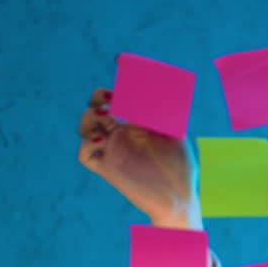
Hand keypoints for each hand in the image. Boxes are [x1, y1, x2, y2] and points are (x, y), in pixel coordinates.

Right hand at [77, 86, 201, 227]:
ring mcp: (114, 151)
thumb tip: (159, 88)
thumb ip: (165, 113)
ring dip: (88, 120)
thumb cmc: (182, 169)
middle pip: (96, 109)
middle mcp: (123, 136)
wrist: (179, 200)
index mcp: (138, 124)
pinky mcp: (108, 169)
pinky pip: (85, 155)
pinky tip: (101, 141)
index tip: (118, 66)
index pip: (119, 99)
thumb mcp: (177, 135)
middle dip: (96, 99)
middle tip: (109, 99)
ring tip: (106, 120)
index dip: (115, 85)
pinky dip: (85, 145)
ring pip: (85, 129)